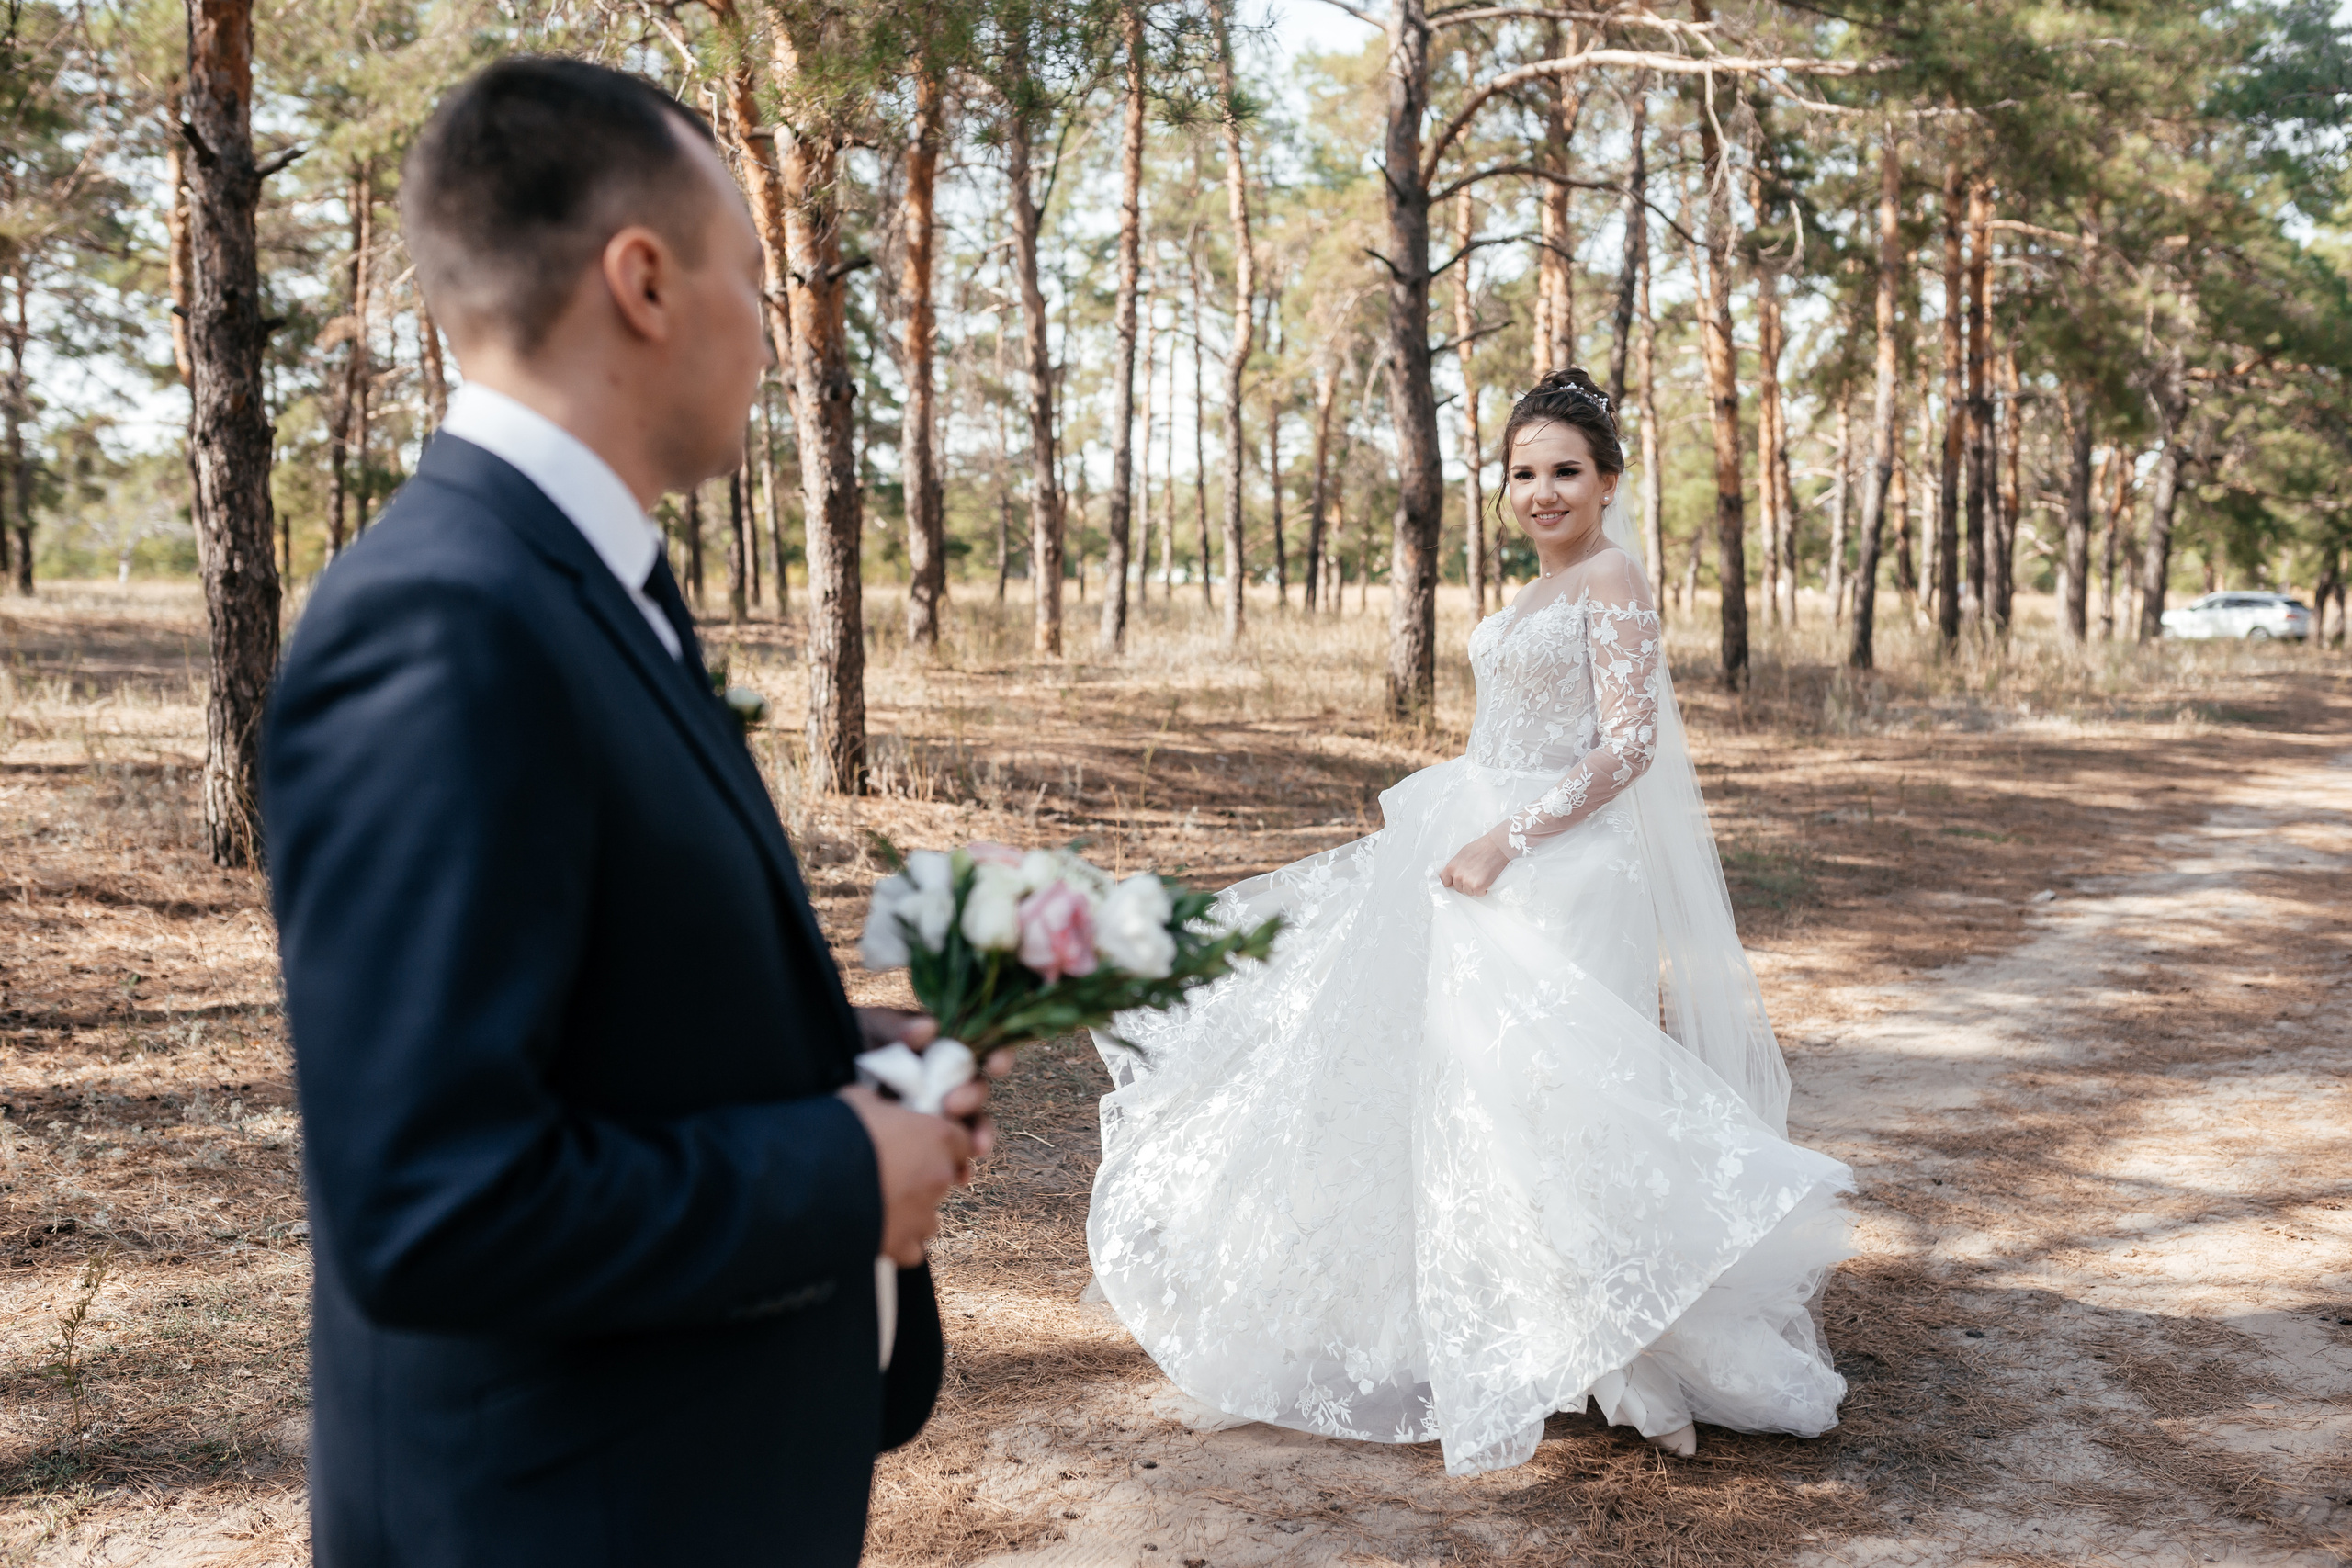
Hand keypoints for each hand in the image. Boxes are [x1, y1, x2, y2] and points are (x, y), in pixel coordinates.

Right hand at [838, 1084, 973, 1265]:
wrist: (807, 1184)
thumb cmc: (835, 1134)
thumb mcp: (859, 1100)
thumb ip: (882, 1106)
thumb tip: (879, 1108)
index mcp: (937, 1135)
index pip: (961, 1138)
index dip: (941, 1140)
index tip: (923, 1142)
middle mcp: (938, 1176)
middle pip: (944, 1176)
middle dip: (923, 1174)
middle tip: (891, 1170)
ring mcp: (923, 1213)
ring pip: (929, 1214)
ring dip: (912, 1210)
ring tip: (880, 1203)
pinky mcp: (902, 1244)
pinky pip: (911, 1248)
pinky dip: (899, 1242)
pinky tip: (878, 1231)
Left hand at [853, 1007, 1011, 1163]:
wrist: (814, 1077)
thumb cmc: (847, 1042)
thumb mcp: (867, 1027)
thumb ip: (894, 1026)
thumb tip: (929, 1028)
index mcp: (940, 1048)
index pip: (981, 1048)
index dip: (998, 1055)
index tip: (994, 1066)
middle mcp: (944, 1080)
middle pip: (978, 1089)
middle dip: (974, 1097)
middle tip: (952, 1105)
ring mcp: (935, 1112)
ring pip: (971, 1125)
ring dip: (979, 1135)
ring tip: (975, 1148)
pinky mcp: (922, 1140)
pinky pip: (949, 1155)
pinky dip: (959, 1165)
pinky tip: (960, 1176)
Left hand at [1438, 828, 1511, 897]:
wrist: (1496, 847)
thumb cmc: (1481, 848)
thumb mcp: (1462, 854)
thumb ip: (1456, 866)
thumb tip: (1454, 873)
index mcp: (1451, 867)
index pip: (1444, 881)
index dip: (1451, 882)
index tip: (1455, 882)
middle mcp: (1457, 876)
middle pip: (1458, 888)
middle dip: (1466, 884)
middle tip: (1475, 874)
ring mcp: (1467, 882)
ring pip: (1469, 892)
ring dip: (1475, 887)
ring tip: (1482, 875)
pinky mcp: (1478, 887)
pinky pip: (1479, 894)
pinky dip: (1483, 890)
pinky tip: (1486, 879)